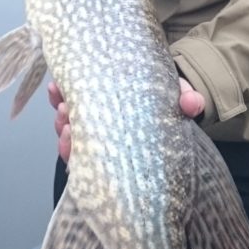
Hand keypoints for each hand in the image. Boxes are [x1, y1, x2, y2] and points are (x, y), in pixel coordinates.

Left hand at [47, 76, 205, 163]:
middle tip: (66, 119)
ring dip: (60, 117)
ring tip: (61, 102)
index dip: (80, 156)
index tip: (74, 139)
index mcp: (124, 151)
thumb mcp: (181, 102)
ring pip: (68, 129)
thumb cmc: (171, 103)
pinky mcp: (86, 103)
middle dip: (66, 136)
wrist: (166, 83)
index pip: (95, 164)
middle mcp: (106, 142)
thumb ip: (189, 103)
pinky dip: (58, 97)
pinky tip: (54, 88)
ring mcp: (93, 124)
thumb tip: (193, 104)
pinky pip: (67, 104)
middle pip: (76, 148)